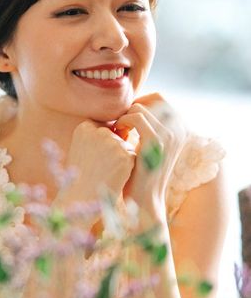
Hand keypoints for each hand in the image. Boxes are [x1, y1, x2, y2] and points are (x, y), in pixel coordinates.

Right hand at [59, 120, 135, 204]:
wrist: (80, 198)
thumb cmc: (80, 176)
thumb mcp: (82, 150)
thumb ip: (99, 136)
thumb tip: (125, 130)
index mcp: (83, 128)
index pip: (101, 128)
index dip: (98, 145)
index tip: (89, 158)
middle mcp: (98, 131)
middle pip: (114, 135)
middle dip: (110, 150)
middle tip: (96, 167)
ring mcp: (112, 143)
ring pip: (124, 146)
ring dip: (119, 158)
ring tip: (103, 173)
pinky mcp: (125, 155)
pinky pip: (132, 156)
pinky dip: (125, 167)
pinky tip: (113, 176)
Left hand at [114, 93, 186, 215]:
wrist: (143, 199)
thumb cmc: (140, 173)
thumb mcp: (148, 145)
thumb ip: (147, 126)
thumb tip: (132, 105)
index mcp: (181, 129)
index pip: (159, 98)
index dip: (138, 103)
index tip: (124, 119)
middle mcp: (180, 129)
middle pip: (152, 99)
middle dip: (131, 108)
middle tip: (119, 125)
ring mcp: (170, 135)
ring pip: (140, 107)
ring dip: (124, 117)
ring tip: (117, 132)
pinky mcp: (156, 142)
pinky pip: (135, 117)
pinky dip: (121, 122)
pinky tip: (116, 135)